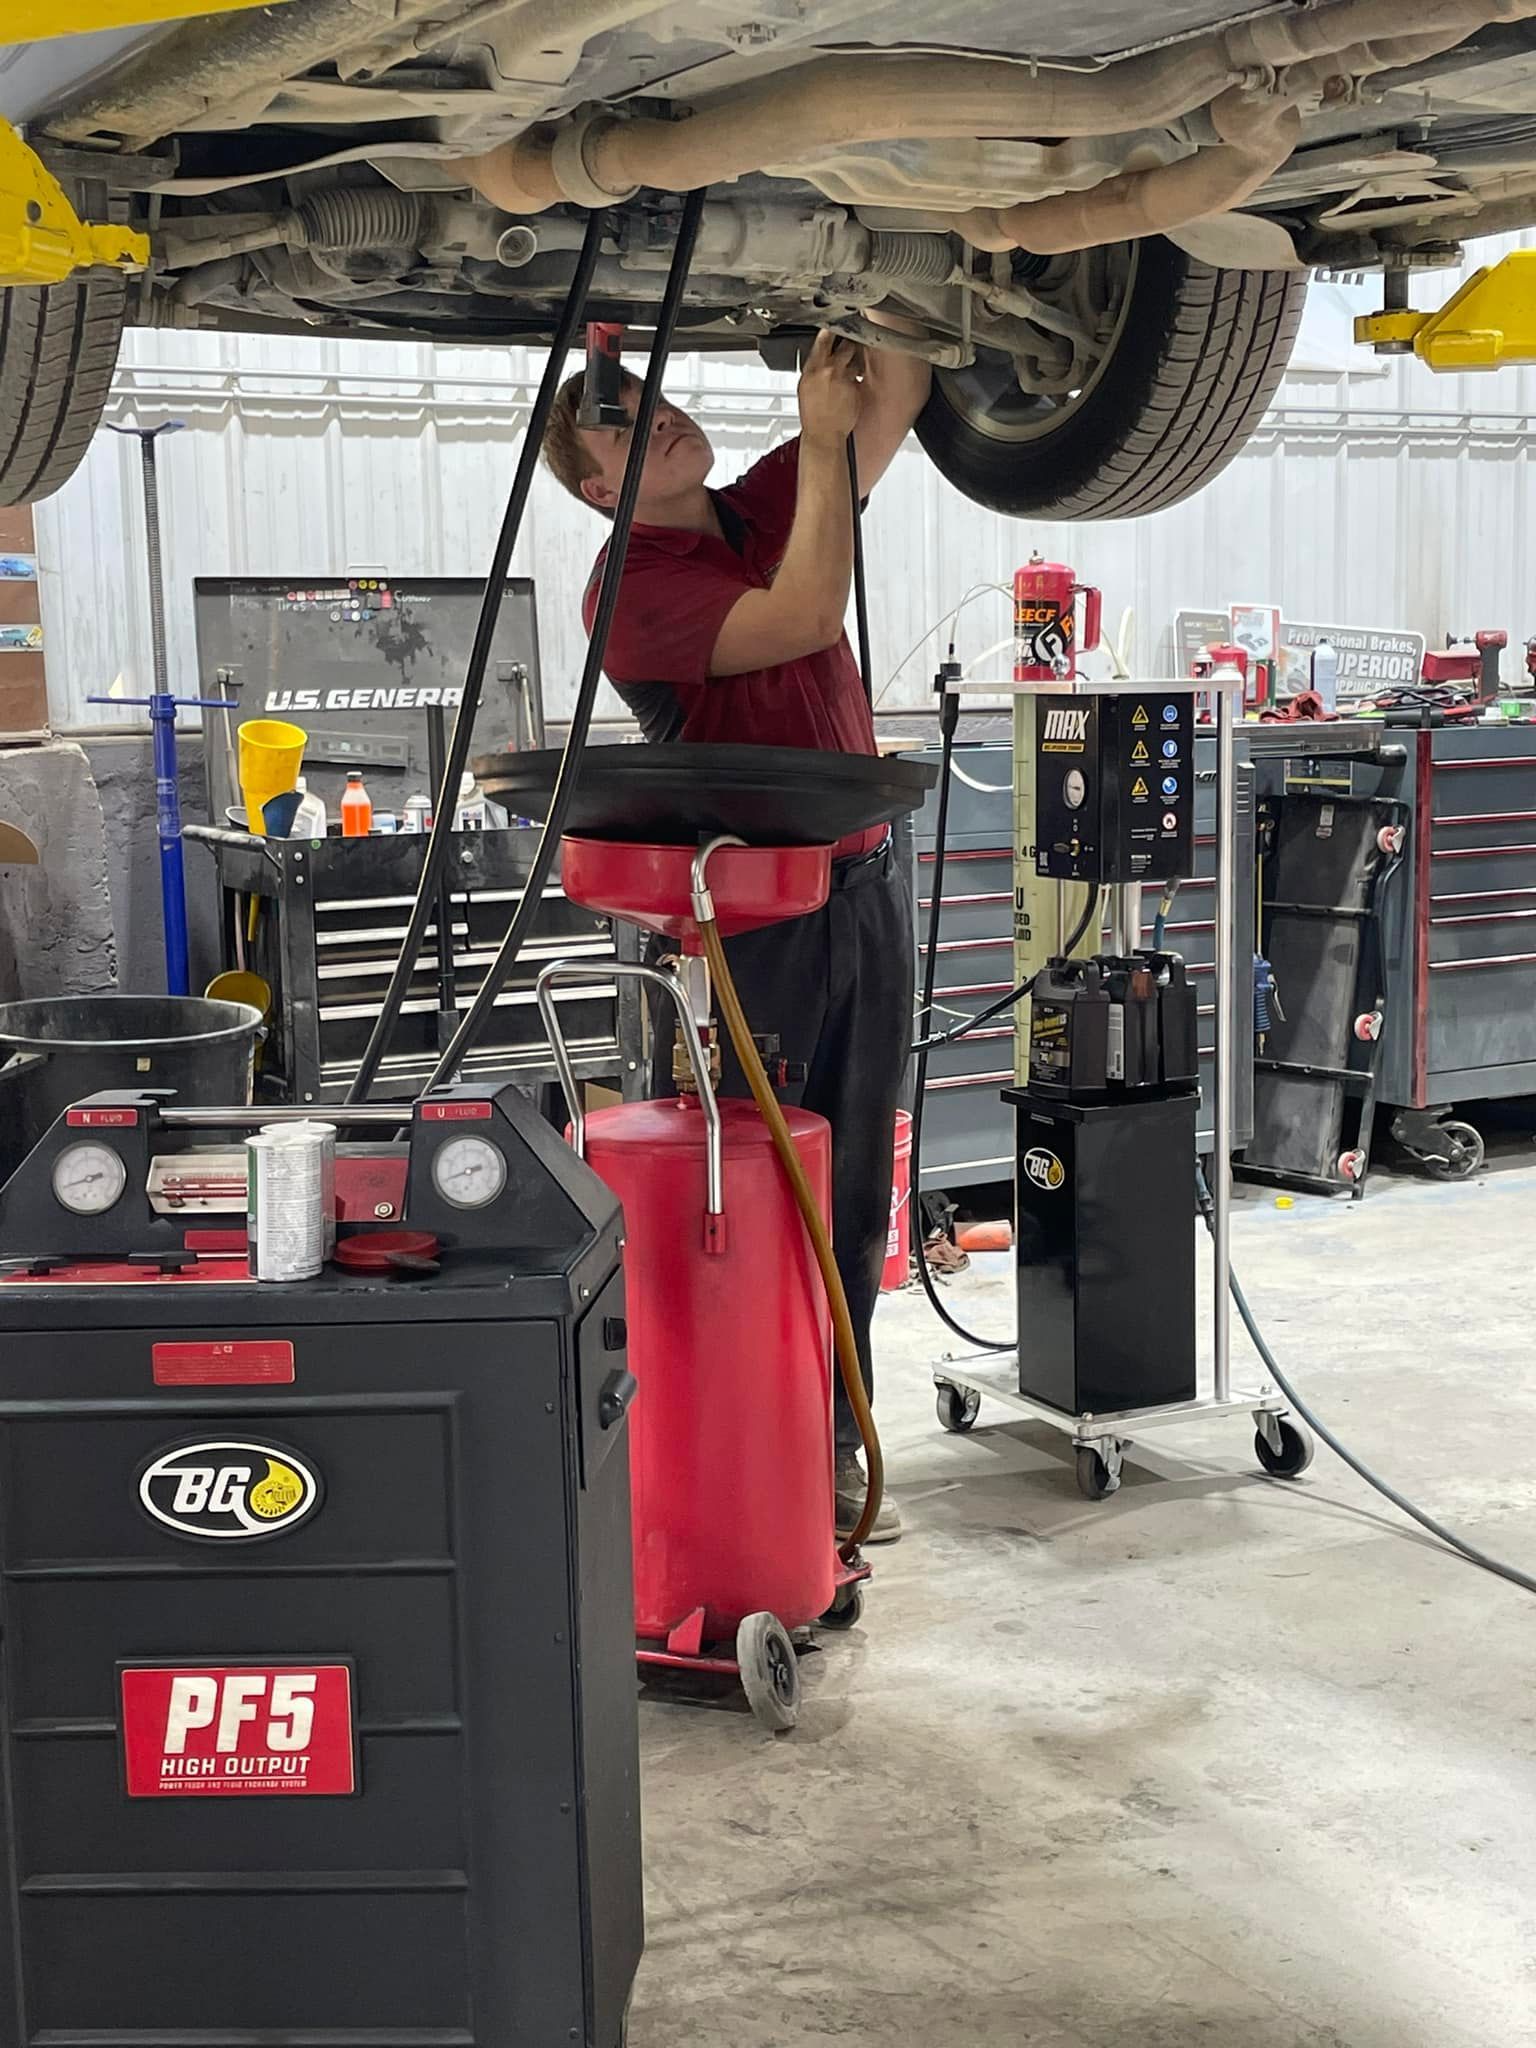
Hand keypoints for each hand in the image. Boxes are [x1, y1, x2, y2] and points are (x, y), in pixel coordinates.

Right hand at [797, 330, 863, 448]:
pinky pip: (858, 377)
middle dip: (849, 342)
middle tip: (849, 341)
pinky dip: (856, 378)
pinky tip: (850, 386)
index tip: (835, 325)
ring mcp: (844, 378)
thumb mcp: (805, 387)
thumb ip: (814, 369)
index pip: (823, 340)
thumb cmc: (812, 415)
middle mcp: (828, 370)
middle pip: (845, 345)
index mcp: (812, 368)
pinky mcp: (855, 388)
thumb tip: (820, 358)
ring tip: (849, 368)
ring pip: (855, 359)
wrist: (823, 435)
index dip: (831, 330)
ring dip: (854, 360)